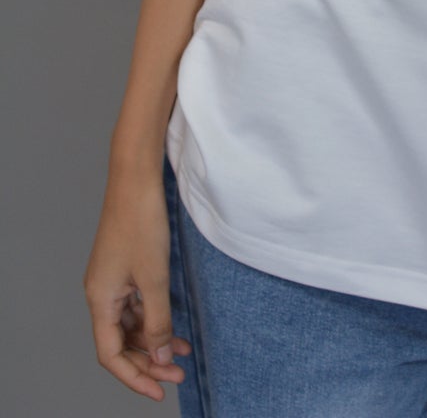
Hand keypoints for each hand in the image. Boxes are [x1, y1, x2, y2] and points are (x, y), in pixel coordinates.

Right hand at [83, 165, 192, 400]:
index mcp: (100, 300)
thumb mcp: (154, 278)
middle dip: (147, 363)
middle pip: (120, 343)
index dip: (134, 377)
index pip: (111, 355)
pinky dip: (154, 319)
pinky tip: (175, 327)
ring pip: (130, 325)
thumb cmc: (141, 222)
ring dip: (153, 342)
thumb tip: (159, 359)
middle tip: (177, 375)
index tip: (159, 391)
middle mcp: (101, 294)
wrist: (136, 178)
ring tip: (183, 354)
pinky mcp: (124, 268)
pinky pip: (136, 305)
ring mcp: (112, 281)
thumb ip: (157, 321)